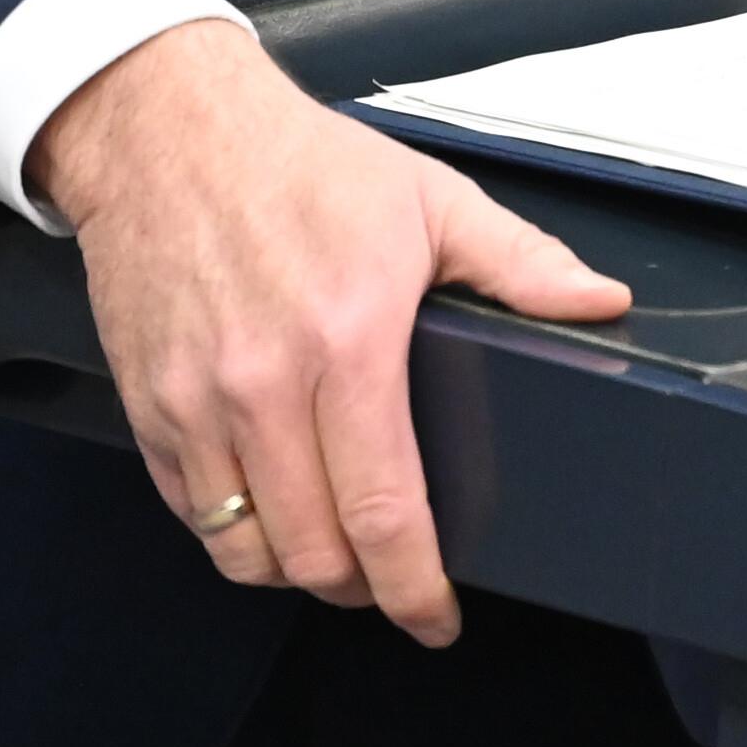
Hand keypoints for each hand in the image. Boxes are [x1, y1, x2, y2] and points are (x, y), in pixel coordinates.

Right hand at [31, 16, 630, 642]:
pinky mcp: (147, 406)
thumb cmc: (299, 162)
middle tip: (394, 582)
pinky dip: (233, 533)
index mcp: (348, 341)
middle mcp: (263, 385)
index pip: (382, 508)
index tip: (435, 615)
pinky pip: (188, 511)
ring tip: (335, 558)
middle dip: (362, 588)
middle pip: (312, 550)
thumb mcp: (432, 199)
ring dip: (297, 571)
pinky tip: (271, 514)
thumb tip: (599, 302)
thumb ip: (522, 262)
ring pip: (245, 548)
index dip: (414, 586)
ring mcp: (196, 402)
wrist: (169, 130)